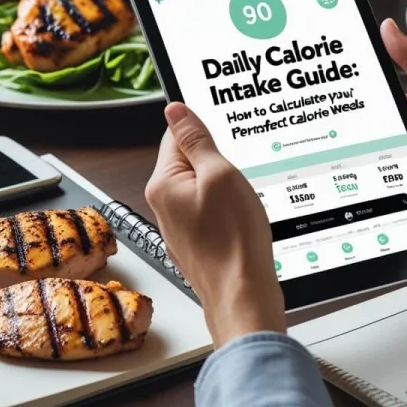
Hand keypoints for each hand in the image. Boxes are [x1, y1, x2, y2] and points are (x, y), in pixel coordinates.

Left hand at [145, 102, 285, 347]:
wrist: (243, 296)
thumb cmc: (233, 241)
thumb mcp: (220, 175)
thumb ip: (196, 140)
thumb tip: (175, 110)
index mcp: (163, 184)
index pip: (176, 134)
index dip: (205, 130)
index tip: (225, 134)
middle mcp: (164, 204)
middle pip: (190, 161)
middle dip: (217, 161)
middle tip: (239, 174)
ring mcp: (180, 225)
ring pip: (203, 187)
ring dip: (224, 186)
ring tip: (241, 201)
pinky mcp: (196, 240)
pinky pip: (209, 210)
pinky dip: (226, 209)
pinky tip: (241, 219)